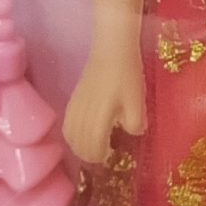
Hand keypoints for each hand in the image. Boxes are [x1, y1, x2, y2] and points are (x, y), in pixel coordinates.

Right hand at [63, 44, 145, 166]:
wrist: (112, 48)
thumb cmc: (127, 75)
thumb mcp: (138, 101)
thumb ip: (136, 123)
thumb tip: (131, 133)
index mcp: (100, 115)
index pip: (93, 144)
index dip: (99, 154)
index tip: (109, 156)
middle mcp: (84, 113)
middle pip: (79, 142)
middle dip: (88, 154)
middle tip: (101, 156)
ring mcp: (75, 105)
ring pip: (70, 134)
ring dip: (78, 146)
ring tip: (91, 148)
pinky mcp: (73, 98)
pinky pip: (67, 123)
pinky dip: (71, 134)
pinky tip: (81, 134)